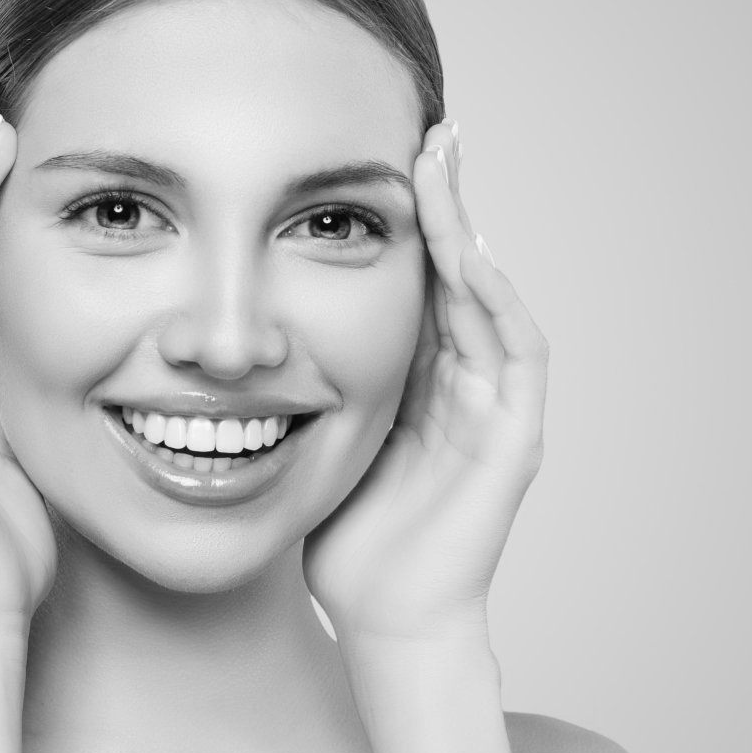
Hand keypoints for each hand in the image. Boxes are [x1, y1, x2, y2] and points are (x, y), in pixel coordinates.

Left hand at [303, 120, 548, 643]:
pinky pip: (517, 352)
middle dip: (448, 202)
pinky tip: (469, 254)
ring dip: (471, 231)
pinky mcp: (517, 439)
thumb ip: (304, 389)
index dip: (409, 220)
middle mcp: (468, 385)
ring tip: (445, 168)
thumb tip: (234, 338)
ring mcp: (499, 409)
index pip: (422, 281)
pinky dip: (496, 299)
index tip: (382, 157)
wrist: (388, 621)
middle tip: (428, 131)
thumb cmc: (349, 544)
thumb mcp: (317, 442)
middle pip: (464, 271)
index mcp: (423, 382)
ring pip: (491, 297)